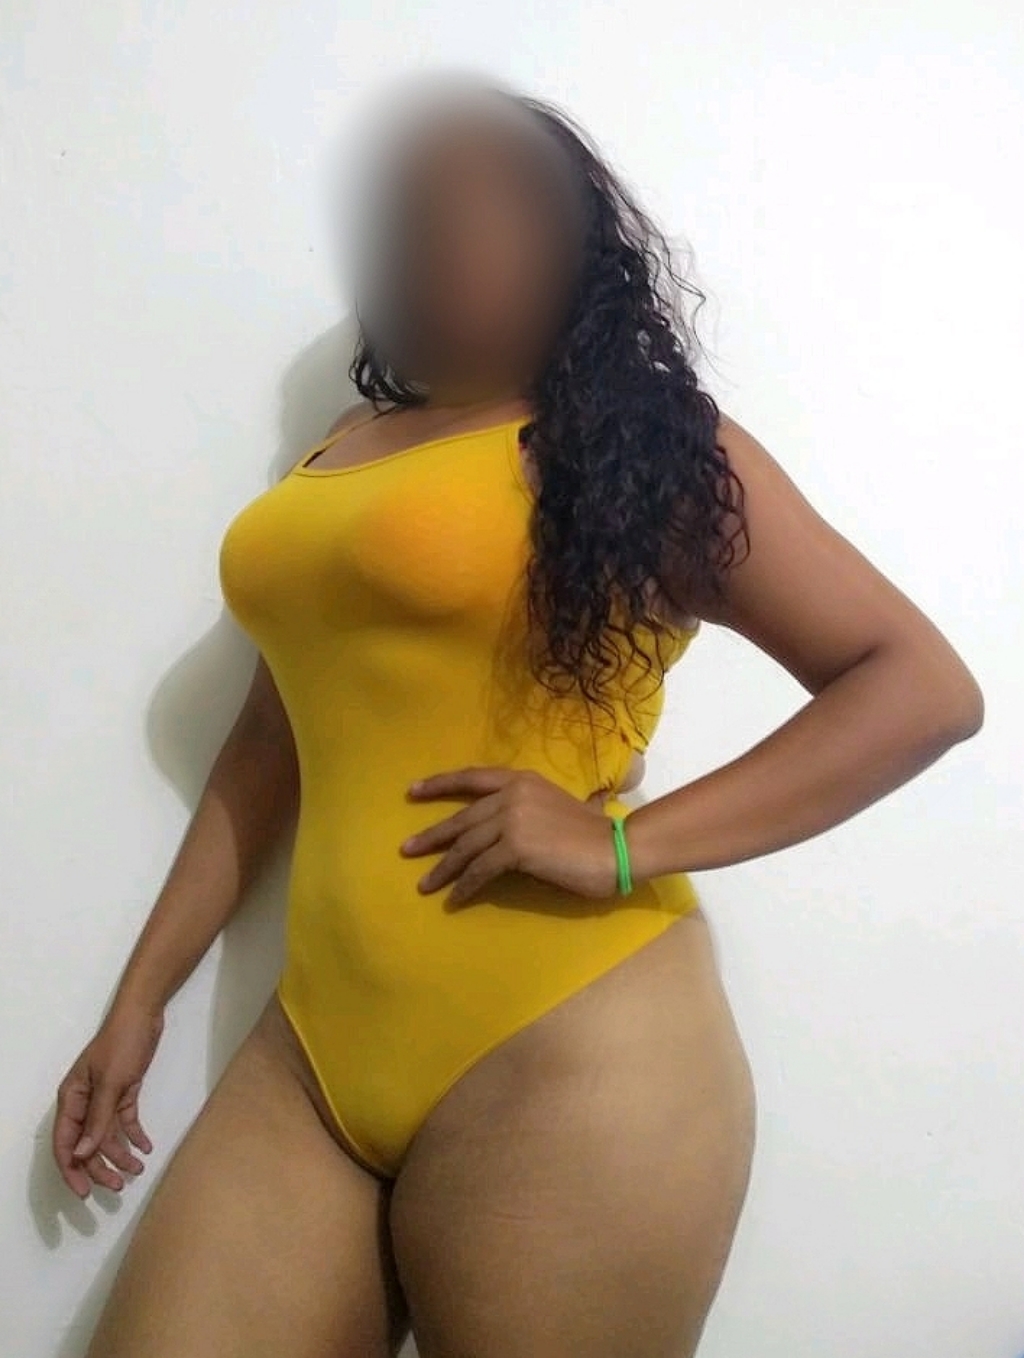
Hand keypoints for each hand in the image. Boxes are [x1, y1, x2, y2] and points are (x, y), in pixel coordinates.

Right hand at [52, 995, 164, 1197]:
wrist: (143, 1015)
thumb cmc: (122, 1044)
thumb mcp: (111, 1083)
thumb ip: (98, 1120)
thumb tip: (82, 1154)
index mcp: (72, 1099)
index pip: (65, 1143)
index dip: (72, 1170)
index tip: (84, 1193)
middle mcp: (84, 1103)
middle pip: (87, 1144)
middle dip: (100, 1167)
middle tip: (118, 1186)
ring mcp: (104, 1098)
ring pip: (107, 1136)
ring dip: (120, 1154)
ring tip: (137, 1169)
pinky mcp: (124, 1092)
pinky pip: (125, 1121)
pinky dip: (134, 1135)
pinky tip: (146, 1148)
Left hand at [401, 765, 623, 904]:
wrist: (617, 849)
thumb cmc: (591, 834)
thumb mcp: (550, 807)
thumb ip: (523, 810)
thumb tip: (497, 831)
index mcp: (521, 779)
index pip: (471, 778)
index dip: (439, 784)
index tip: (412, 791)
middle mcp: (512, 794)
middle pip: (461, 818)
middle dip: (432, 837)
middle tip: (407, 850)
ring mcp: (512, 819)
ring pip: (466, 847)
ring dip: (443, 869)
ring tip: (425, 885)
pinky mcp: (516, 847)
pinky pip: (480, 870)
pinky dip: (465, 886)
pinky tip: (455, 899)